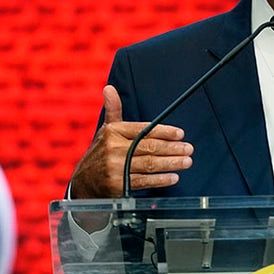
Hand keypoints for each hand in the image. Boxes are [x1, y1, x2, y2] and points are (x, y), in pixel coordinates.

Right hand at [69, 85, 193, 197]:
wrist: (84, 181)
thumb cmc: (102, 152)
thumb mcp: (106, 130)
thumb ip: (113, 110)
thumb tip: (109, 88)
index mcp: (113, 132)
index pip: (143, 130)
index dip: (163, 132)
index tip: (180, 134)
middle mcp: (113, 148)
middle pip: (149, 147)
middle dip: (172, 148)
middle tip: (189, 148)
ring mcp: (115, 167)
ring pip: (149, 164)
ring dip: (170, 163)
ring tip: (187, 161)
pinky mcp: (117, 185)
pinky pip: (143, 181)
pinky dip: (160, 180)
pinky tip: (173, 177)